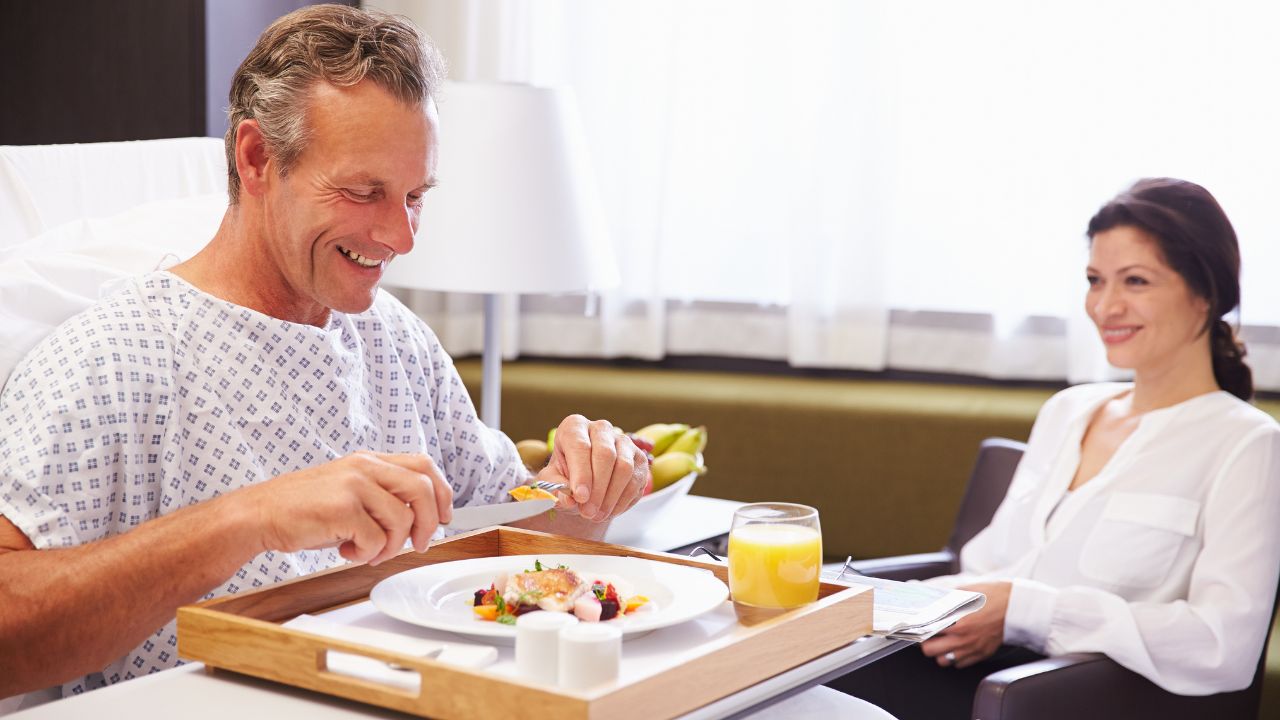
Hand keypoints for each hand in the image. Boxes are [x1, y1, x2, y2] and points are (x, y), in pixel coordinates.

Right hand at [240, 451, 452, 565]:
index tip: (445, 517)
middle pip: (423, 488)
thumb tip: (420, 519)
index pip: (424, 465)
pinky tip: (346, 551)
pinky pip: (375, 540)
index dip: (442, 492)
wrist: (258, 514)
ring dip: (391, 546)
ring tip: (367, 552)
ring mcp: (353, 486)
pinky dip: (366, 555)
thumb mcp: (348, 491)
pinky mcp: (342, 509)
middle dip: (429, 523)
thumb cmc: (303, 509)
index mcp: (369, 460)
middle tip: (418, 545)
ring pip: (402, 520)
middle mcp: (364, 467)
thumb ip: (381, 496)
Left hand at [536, 415, 649, 521]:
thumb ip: (555, 489)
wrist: (584, 481)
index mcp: (575, 427)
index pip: (580, 446)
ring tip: (597, 516)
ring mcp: (624, 442)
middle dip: (597, 488)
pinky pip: (636, 481)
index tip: (580, 497)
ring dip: (611, 497)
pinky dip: (622, 501)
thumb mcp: (552, 481)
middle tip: (588, 512)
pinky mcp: (639, 458)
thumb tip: (569, 499)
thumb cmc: (566, 476)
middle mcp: (601, 429)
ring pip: (624, 468)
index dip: (581, 473)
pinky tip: (609, 512)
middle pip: (606, 455)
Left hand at [919, 581, 1010, 668]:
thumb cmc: (994, 595)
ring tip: (942, 641)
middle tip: (928, 635)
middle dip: (925, 643)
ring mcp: (973, 649)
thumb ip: (947, 598)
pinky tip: (957, 646)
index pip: (927, 632)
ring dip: (939, 652)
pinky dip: (955, 657)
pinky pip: (960, 664)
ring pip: (944, 661)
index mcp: (957, 622)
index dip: (918, 630)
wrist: (1017, 606)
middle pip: (930, 651)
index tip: (915, 627)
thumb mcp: (966, 591)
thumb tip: (931, 599)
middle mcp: (963, 639)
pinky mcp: (982, 654)